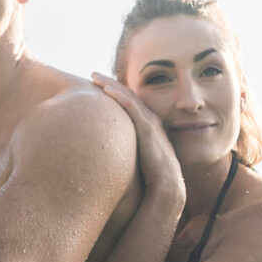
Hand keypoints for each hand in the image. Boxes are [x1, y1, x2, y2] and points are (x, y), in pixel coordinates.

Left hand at [91, 72, 184, 201]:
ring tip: (94, 76)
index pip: (130, 102)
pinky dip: (118, 95)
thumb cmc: (151, 178)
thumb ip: (125, 151)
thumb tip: (106, 155)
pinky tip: (105, 89)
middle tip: (93, 75)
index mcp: (149, 126)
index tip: (100, 85)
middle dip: (109, 82)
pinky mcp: (147, 128)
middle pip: (127, 94)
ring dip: (110, 84)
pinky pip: (131, 106)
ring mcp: (149, 122)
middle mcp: (150, 120)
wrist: (168, 186)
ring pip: (127, 96)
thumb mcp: (137, 159)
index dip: (115, 91)